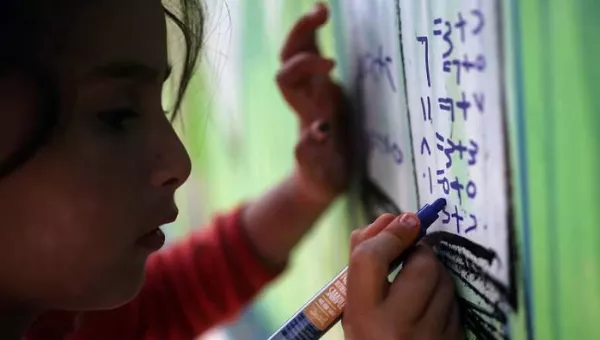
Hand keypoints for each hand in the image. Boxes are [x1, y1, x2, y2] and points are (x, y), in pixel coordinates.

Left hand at [277, 2, 347, 202]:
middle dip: (299, 37)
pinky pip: (314, 54)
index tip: (331, 64)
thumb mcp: (322, 174)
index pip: (289, 81)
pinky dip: (315, 32)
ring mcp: (312, 92)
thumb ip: (315, 156)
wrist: (320, 178)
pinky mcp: (323, 89)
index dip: (303, 66)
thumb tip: (317, 130)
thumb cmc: (323, 176)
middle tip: (322, 15)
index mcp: (306, 112)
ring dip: (305, 30)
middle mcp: (305, 98)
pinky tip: (323, 12)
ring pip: (297, 55)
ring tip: (321, 9)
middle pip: (287, 61)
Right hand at [343, 214, 461, 339]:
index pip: (371, 260)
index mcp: (363, 316)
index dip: (389, 234)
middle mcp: (396, 328)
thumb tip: (393, 219)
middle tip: (411, 256)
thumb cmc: (370, 334)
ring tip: (417, 287)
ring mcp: (431, 337)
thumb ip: (364, 258)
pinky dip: (444, 295)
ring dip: (434, 273)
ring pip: (445, 279)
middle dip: (419, 252)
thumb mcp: (355, 303)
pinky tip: (430, 307)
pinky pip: (456, 301)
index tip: (407, 219)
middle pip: (421, 264)